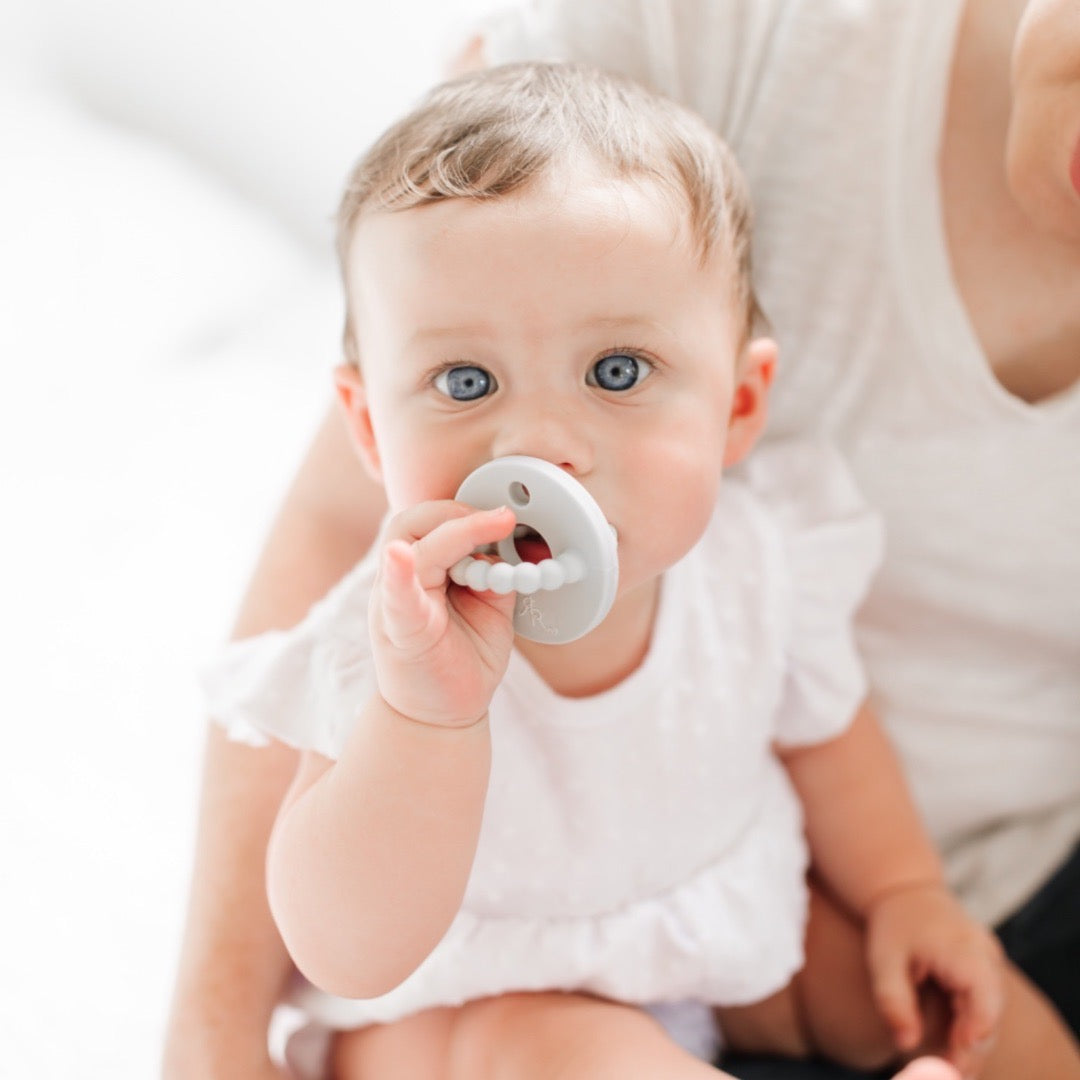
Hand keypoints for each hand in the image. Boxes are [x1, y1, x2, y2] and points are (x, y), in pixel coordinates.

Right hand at [370, 500, 517, 725]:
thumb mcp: (491, 606)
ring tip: (493, 524)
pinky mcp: (400, 631)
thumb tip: (510, 545)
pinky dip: (398, 575)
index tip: (505, 516)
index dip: (465, 511)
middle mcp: (401, 580)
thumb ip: (496, 573)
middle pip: (412, 524)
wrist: (444, 715)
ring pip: (409, 548)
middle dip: (459, 513)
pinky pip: (396, 597)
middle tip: (503, 519)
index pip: (430, 522)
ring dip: (453, 532)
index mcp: (422, 570)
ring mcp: (395, 604)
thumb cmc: (464, 657)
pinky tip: (399, 558)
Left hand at [866, 883, 1004, 1077]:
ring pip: (989, 1013)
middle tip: (952, 1076)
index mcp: (964, 949)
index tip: (957, 1064)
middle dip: (972, 1050)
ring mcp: (989, 963)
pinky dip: (970, 1028)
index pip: (985, 999)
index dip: (975, 1034)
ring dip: (972, 1043)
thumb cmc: (893, 924)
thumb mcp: (883, 959)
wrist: (905, 890)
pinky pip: (983, 1005)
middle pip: (990, 1013)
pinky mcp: (983, 971)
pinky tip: (954, 1051)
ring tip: (952, 1070)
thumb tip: (906, 1043)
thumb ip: (892, 1000)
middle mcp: (985, 956)